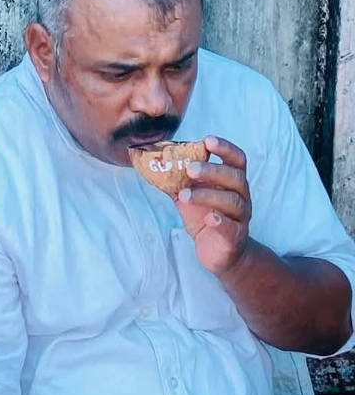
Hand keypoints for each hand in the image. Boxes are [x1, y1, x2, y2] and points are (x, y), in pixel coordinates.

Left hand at [175, 136, 252, 276]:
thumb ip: (178, 181)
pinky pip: (231, 227)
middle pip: (234, 177)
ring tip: (184, 195)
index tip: (207, 140)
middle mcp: (241, 196)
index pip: (236, 159)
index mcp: (231, 182)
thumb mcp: (191, 196)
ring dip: (206, 195)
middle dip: (212, 171)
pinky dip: (220, 221)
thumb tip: (153, 164)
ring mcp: (241, 217)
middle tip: (189, 168)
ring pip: (231, 201)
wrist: (221, 253)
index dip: (224, 148)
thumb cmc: (206, 218)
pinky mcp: (235, 236)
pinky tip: (208, 218)